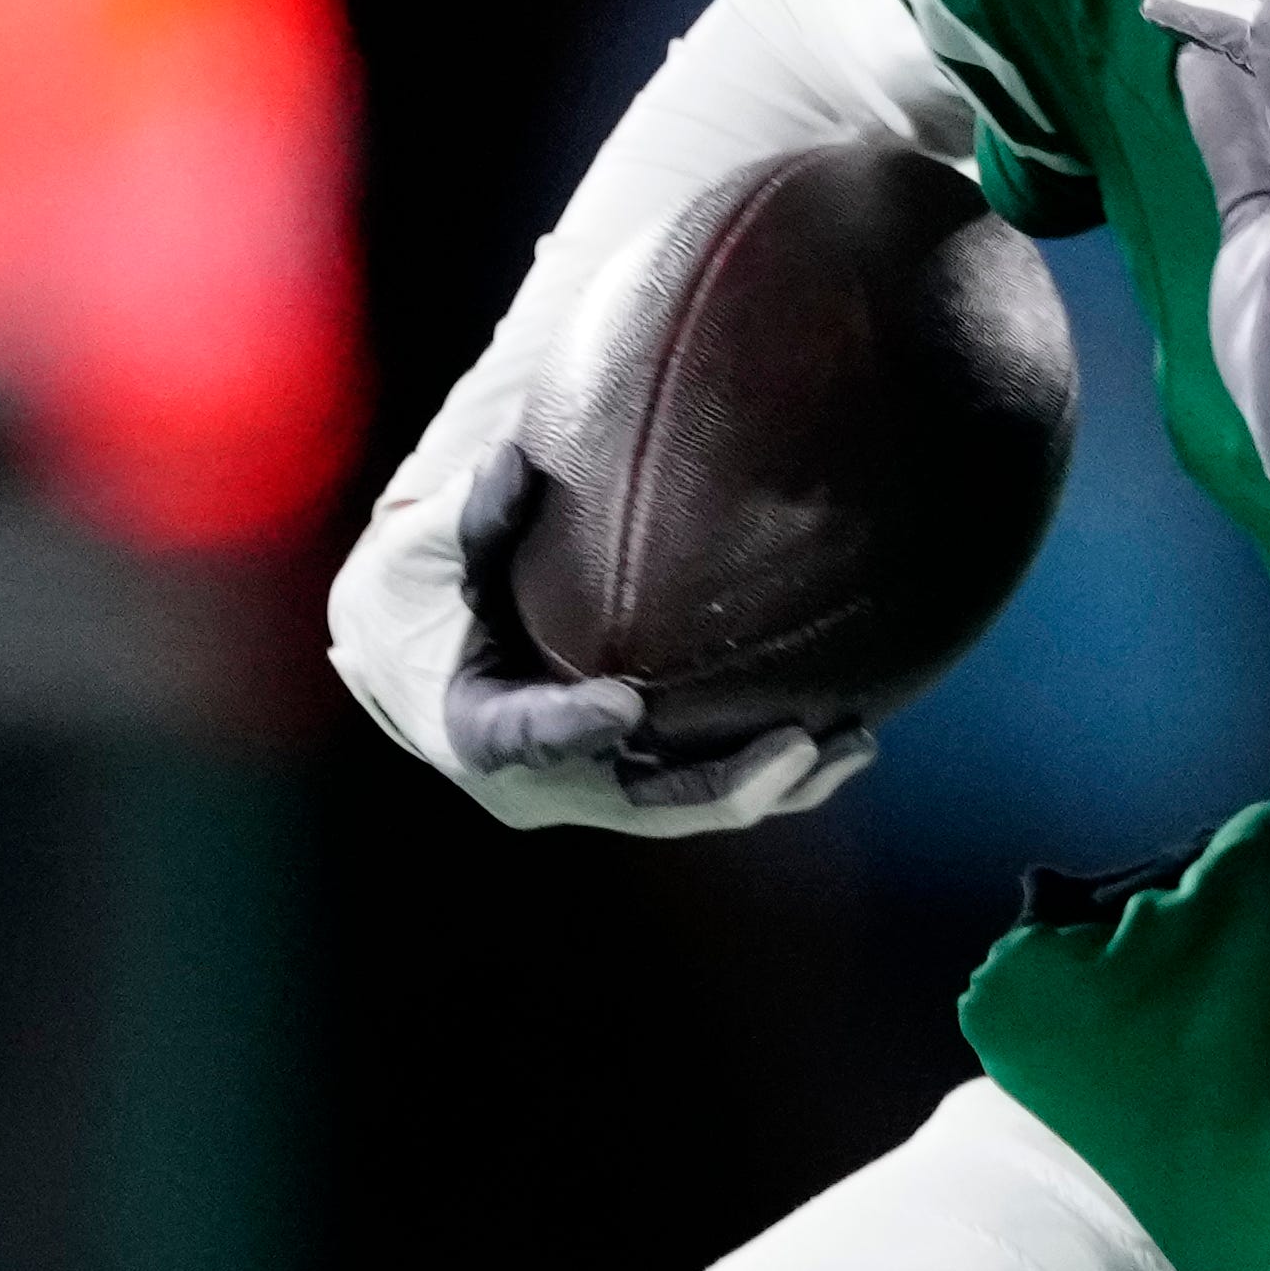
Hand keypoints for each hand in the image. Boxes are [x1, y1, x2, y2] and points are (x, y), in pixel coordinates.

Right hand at [438, 440, 873, 833]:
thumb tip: (513, 462)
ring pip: (687, 807)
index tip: (626, 706)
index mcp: (472, 728)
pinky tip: (843, 739)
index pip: (520, 740)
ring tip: (852, 747)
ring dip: (772, 785)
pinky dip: (771, 771)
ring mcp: (592, 786)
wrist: (417, 645)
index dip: (569, 729)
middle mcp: (539, 781)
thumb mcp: (427, 549)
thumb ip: (472, 517)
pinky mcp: (632, 774)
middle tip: (799, 744)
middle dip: (723, 784)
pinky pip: (705, 788)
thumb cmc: (418, 591)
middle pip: (636, 802)